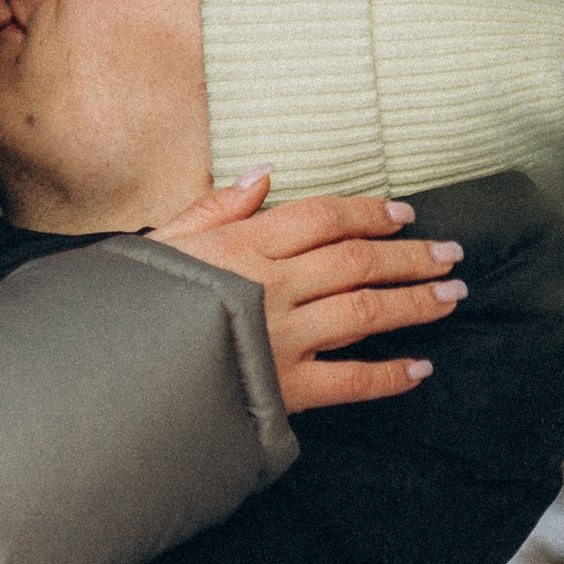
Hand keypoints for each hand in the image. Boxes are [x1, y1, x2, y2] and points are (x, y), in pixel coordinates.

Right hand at [152, 173, 464, 414]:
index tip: (404, 213)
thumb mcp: (163, 241)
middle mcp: (272, 286)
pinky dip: (391, 374)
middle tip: (452, 253)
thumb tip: (263, 174)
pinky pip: (353, 380)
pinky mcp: (285, 389)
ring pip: (366, 311)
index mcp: (243, 245)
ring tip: (452, 294)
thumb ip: (215, 206)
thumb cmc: (131, 305)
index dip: (370, 212)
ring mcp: (283, 338)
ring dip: (416, 302)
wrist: (111, 375)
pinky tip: (420, 367)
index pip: (324, 218)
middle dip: (411, 255)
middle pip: (358, 260)